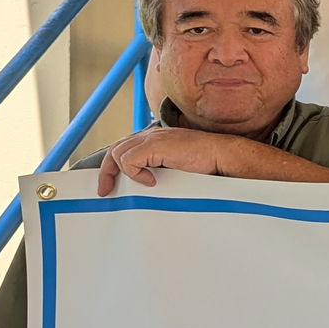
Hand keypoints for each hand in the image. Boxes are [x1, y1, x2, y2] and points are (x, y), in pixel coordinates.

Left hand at [97, 127, 250, 193]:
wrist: (222, 156)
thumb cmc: (206, 165)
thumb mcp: (175, 168)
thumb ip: (158, 170)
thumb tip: (144, 188)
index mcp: (155, 139)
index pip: (123, 148)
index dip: (111, 167)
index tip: (108, 187)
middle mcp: (150, 135)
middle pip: (115, 149)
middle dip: (106, 172)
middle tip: (106, 191)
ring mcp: (152, 138)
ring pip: (118, 154)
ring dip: (121, 173)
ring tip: (133, 186)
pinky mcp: (155, 145)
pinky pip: (129, 160)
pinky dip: (135, 173)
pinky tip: (151, 181)